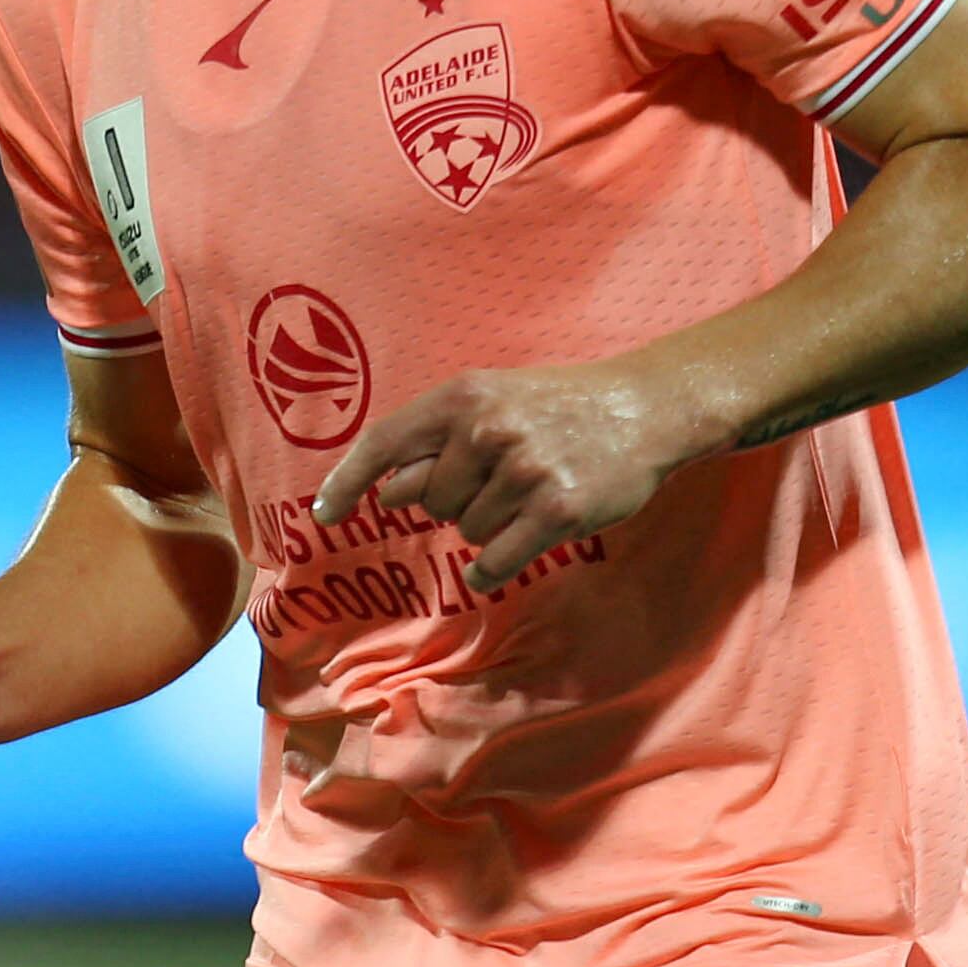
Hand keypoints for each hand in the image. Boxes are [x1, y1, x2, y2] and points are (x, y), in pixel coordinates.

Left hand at [313, 360, 709, 592]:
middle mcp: (487, 431)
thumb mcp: (493, 398)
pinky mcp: (556, 511)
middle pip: (428, 501)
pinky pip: (494, 562)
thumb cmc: (557, 406)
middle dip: (453, 501)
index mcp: (463, 398)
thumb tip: (389, 490)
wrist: (643, 409)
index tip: (324, 515)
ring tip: (529, 490)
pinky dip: (491, 569)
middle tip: (500, 476)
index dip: (347, 482)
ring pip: (466, 531)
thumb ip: (439, 438)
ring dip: (489, 524)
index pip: (384, 443)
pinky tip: (510, 551)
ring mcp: (523, 472)